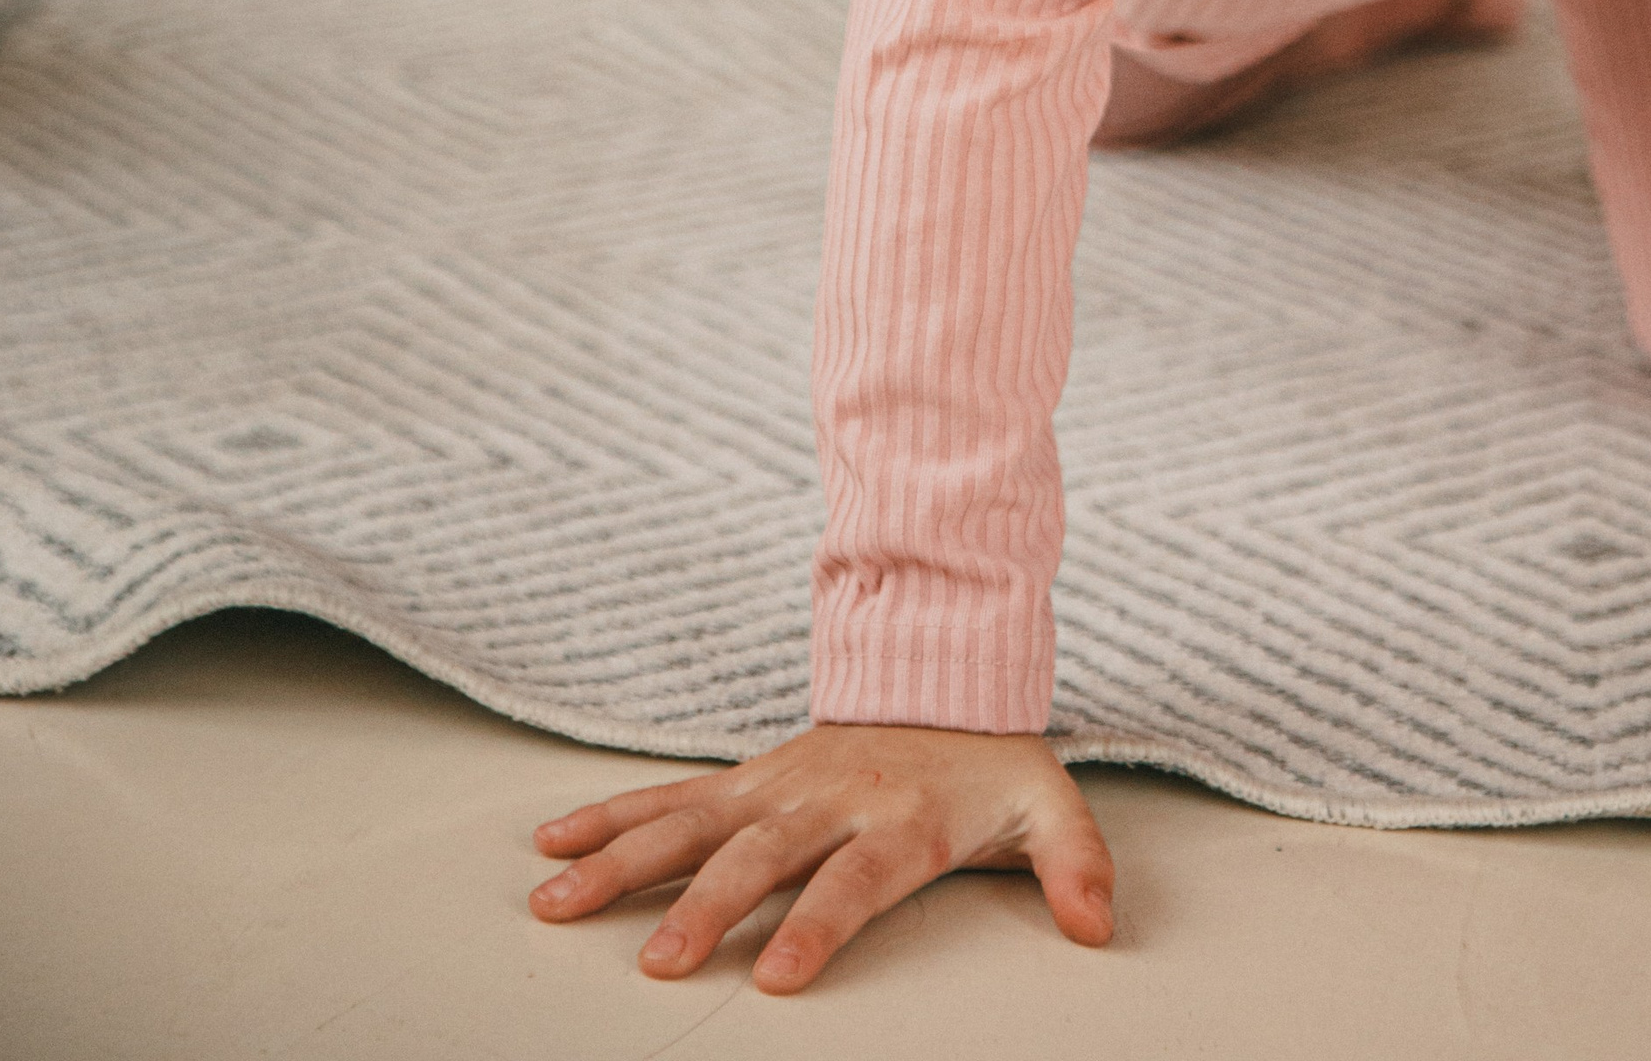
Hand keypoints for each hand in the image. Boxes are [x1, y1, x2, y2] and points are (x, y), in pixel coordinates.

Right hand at [529, 721, 1115, 991]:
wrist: (942, 674)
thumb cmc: (987, 762)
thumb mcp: (1048, 803)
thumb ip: (1076, 862)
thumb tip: (1099, 926)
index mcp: (899, 816)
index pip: (856, 877)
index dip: (820, 923)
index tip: (780, 975)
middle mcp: (827, 798)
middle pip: (759, 856)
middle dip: (706, 906)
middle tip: (659, 959)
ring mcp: (777, 785)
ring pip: (690, 822)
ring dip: (622, 858)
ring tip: (557, 898)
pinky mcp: (745, 779)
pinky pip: (668, 798)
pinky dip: (608, 815)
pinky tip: (551, 842)